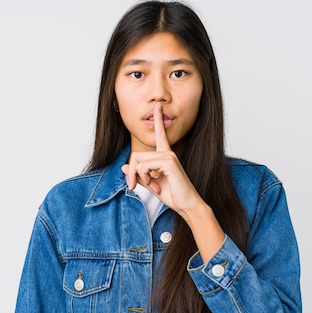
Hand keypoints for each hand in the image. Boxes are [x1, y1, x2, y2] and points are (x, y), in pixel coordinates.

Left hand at [122, 103, 225, 261]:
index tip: (158, 106)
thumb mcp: (151, 185)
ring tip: (152, 187)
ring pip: (138, 161)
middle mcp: (167, 153)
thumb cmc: (173, 195)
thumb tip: (124, 167)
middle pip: (136, 155)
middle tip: (136, 186)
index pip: (160, 134)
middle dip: (131, 172)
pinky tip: (155, 186)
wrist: (188, 206)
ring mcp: (169, 156)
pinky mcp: (169, 162)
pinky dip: (145, 178)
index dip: (158, 120)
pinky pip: (144, 166)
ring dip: (139, 178)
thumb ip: (139, 175)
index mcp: (165, 156)